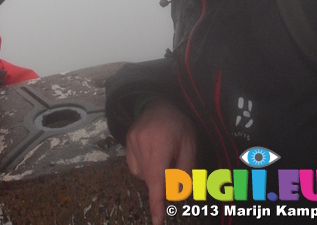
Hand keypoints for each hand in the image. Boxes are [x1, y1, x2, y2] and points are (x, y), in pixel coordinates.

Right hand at [126, 97, 196, 224]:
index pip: (157, 178)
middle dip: (163, 180)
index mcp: (160, 142)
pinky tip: (152, 156)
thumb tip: (179, 195)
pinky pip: (135, 168)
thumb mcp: (190, 145)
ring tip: (162, 156)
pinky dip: (144, 169)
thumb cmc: (178, 124)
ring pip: (142, 175)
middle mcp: (142, 142)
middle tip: (174, 164)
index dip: (157, 201)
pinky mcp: (126, 141)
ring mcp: (131, 141)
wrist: (158, 103)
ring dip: (153, 174)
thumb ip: (186, 171)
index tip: (157, 220)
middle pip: (151, 178)